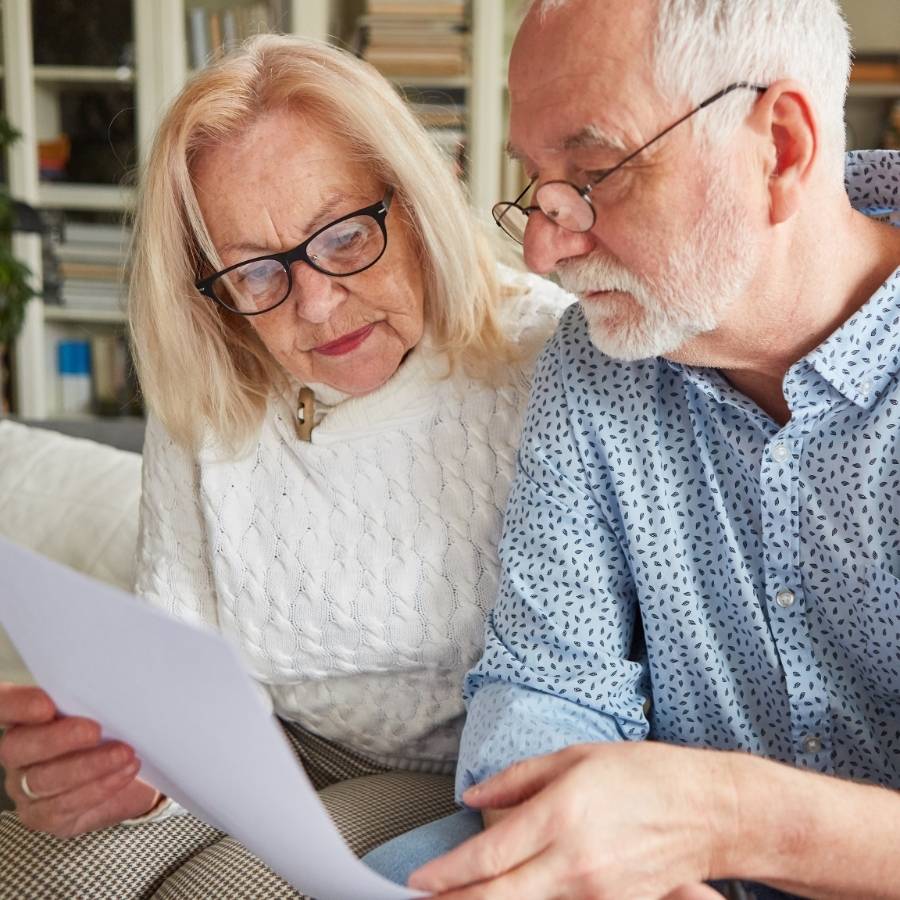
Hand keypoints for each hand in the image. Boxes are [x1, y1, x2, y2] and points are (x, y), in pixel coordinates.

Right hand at [0, 683, 159, 837]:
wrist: (129, 774)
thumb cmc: (113, 733)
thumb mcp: (106, 712)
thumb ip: (97, 701)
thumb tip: (116, 689)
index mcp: (25, 717)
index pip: (4, 705)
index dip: (16, 704)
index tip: (46, 705)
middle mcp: (17, 751)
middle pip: (18, 746)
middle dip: (58, 739)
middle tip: (95, 731)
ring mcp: (24, 786)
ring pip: (42, 779)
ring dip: (88, 766)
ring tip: (124, 754)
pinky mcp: (42, 815)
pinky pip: (64, 805)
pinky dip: (100, 787)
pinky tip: (124, 773)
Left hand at [409, 742, 738, 899]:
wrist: (708, 811)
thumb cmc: (642, 774)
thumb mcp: (575, 757)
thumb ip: (517, 779)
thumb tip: (473, 796)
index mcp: (560, 815)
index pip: (489, 856)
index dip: (448, 873)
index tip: (418, 880)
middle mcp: (573, 861)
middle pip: (499, 897)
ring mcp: (594, 892)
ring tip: (460, 897)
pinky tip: (510, 893)